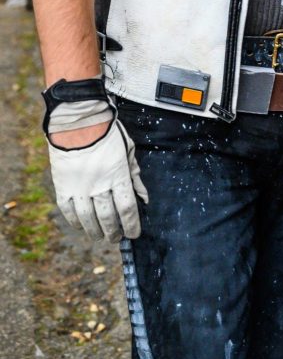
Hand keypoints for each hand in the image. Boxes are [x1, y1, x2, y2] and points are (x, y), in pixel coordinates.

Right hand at [47, 118, 147, 241]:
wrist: (78, 121)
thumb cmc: (107, 133)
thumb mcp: (128, 150)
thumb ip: (134, 175)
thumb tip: (143, 197)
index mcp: (118, 176)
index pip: (127, 209)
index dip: (132, 225)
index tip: (134, 233)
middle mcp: (99, 186)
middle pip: (108, 218)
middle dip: (114, 232)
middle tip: (117, 237)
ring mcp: (79, 188)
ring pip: (88, 220)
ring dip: (96, 232)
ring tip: (101, 236)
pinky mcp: (63, 187)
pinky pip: (69, 212)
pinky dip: (76, 223)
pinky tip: (82, 226)